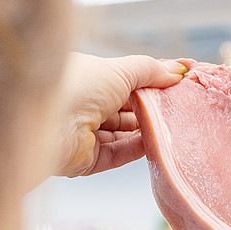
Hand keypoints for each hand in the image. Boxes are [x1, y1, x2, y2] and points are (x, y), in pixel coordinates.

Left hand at [55, 53, 186, 176]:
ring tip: (174, 124)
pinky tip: (158, 141)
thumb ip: (150, 70)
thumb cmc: (78, 87)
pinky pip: (119, 153)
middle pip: (126, 108)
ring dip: (149, 128)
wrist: (48, 124)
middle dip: (153, 106)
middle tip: (181, 104)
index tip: (177, 81)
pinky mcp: (87, 160)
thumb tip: (176, 71)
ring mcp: (84, 134)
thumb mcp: (120, 69)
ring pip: (125, 132)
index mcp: (85, 78)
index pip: (124, 81)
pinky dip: (139, 148)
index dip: (150, 81)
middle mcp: (83, 105)